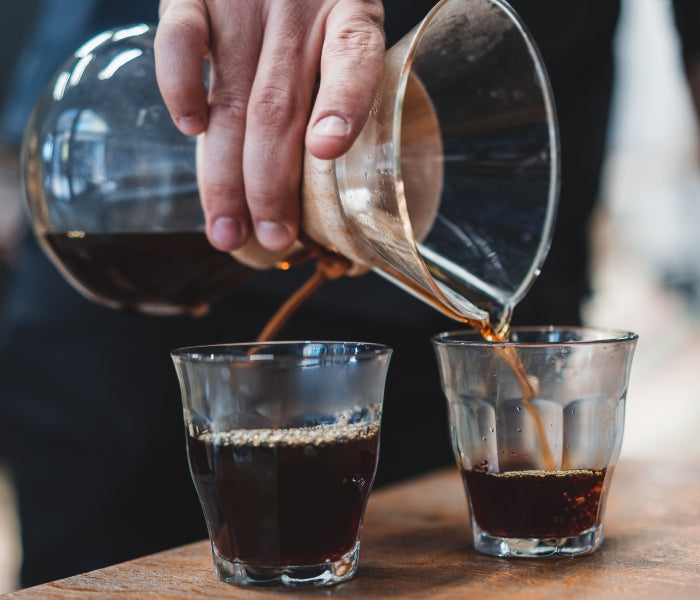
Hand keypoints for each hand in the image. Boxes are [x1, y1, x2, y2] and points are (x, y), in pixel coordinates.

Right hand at [155, 0, 384, 252]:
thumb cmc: (315, 4)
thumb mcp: (346, 30)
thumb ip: (343, 81)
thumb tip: (334, 174)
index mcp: (347, 13)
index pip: (353, 55)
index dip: (342, 103)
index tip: (326, 150)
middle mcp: (295, 9)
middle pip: (279, 107)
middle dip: (272, 185)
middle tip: (273, 238)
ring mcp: (241, 1)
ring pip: (231, 99)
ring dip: (226, 172)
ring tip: (228, 230)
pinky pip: (180, 37)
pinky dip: (179, 85)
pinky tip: (191, 130)